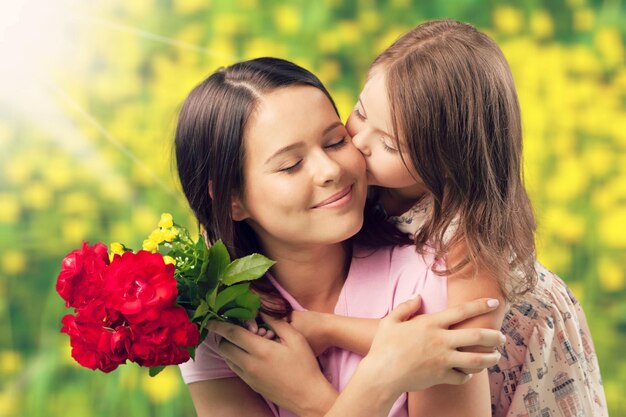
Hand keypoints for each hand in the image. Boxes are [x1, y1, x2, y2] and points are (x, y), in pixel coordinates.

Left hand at [207, 315, 336, 416]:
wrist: (307, 396)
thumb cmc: (304, 365)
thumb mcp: (295, 338)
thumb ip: (276, 322)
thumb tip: (261, 310)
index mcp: (260, 350)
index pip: (232, 334)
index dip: (218, 324)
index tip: (210, 318)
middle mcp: (249, 364)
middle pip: (224, 347)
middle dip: (223, 335)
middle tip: (231, 327)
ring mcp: (248, 376)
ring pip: (227, 358)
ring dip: (229, 347)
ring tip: (242, 340)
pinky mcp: (251, 384)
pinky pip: (235, 368)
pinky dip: (235, 358)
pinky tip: (248, 353)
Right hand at [360, 296, 503, 394]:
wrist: (381, 374)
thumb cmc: (383, 347)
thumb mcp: (390, 321)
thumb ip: (405, 307)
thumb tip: (417, 296)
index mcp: (430, 324)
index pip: (462, 311)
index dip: (480, 305)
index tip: (494, 302)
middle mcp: (440, 340)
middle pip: (477, 336)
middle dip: (495, 336)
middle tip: (503, 337)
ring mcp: (443, 359)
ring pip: (477, 359)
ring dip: (490, 358)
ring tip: (496, 357)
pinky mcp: (441, 376)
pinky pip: (462, 376)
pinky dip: (468, 375)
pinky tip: (469, 373)